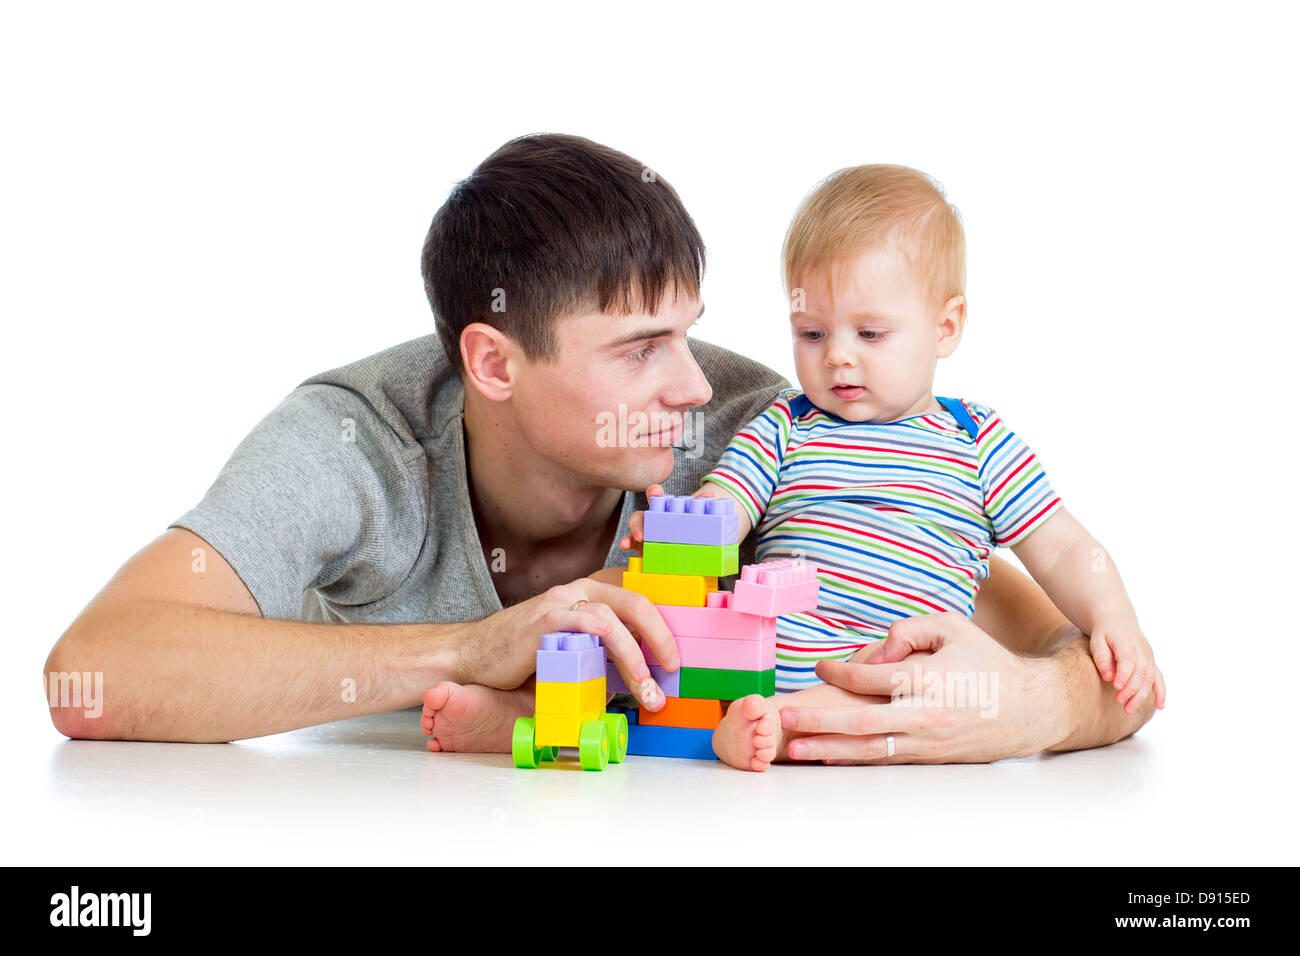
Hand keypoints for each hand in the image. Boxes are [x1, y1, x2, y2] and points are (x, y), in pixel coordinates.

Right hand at [459, 578, 678, 712]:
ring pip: (611, 616)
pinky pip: (575, 619)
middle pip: (634, 601)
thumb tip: (644, 684)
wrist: (475, 658)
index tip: (676, 657)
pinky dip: (597, 630)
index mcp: (591, 597)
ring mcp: (558, 604)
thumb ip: (605, 659)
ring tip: (644, 684)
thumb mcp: (576, 655)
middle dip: (660, 635)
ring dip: (633, 654)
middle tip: (672, 667)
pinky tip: (610, 647)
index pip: (638, 600)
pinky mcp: (540, 622)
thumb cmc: (527, 660)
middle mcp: (578, 593)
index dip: (664, 623)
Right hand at [618, 482, 725, 552]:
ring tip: (639, 537)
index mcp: (663, 510)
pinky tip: (625, 545)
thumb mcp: (696, 519)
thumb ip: (701, 508)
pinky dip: (626, 542)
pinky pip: (630, 542)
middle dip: (640, 518)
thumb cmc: (688, 530)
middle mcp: (651, 520)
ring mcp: (644, 533)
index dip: (654, 492)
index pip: (656, 496)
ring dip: (634, 529)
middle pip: (641, 514)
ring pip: (635, 527)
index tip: (655, 492)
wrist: (687, 549)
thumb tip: (709, 494)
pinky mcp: (640, 546)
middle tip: (645, 527)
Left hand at [777, 613, 1070, 763]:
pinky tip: (830, 759)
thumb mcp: (952, 627)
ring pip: (870, 750)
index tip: (821, 668)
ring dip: (830, 750)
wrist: (1030, 707)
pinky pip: (887, 759)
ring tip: (795, 750)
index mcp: (929, 679)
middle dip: (819, 723)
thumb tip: (877, 651)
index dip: (839, 673)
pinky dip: (856, 761)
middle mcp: (925, 714)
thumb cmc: (986, 661)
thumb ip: (909, 629)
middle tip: (786, 720)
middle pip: (862, 723)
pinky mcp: (930, 756)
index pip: (871, 679)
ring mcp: (927, 740)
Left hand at [1089, 618, 1165, 713]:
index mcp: (1127, 642)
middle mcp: (1142, 650)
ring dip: (1141, 695)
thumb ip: (1102, 657)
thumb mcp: (1097, 640)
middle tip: (1120, 702)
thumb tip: (1108, 677)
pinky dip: (1161, 692)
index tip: (1116, 687)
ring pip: (1149, 678)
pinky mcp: (1151, 663)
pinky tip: (1160, 706)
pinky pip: (1159, 678)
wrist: (1118, 621)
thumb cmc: (1104, 633)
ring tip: (1129, 709)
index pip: (1128, 661)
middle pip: (1141, 673)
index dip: (1124, 675)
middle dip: (1132, 689)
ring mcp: (1149, 657)